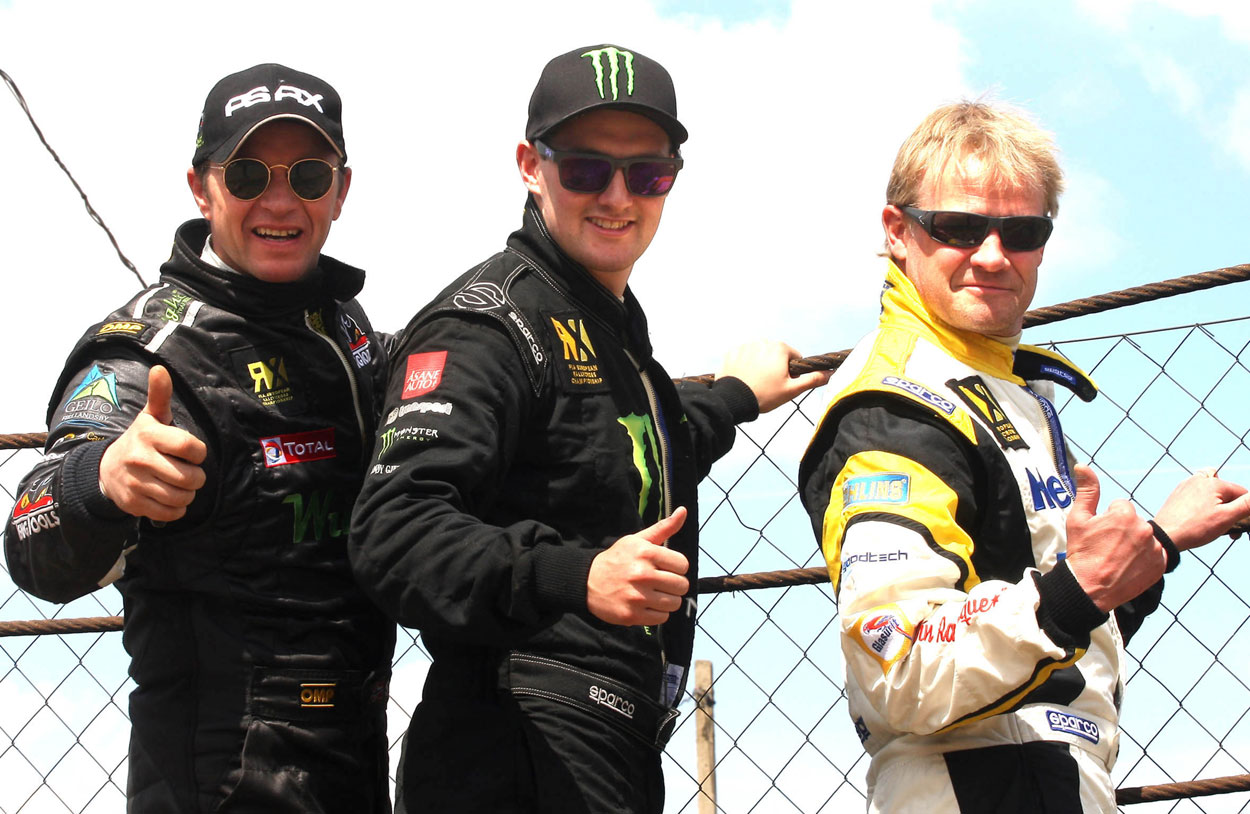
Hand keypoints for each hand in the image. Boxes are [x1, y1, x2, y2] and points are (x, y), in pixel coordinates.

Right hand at [99, 365, 207, 521]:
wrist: (106, 469)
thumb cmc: (140, 440)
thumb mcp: (150, 417)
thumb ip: (160, 395)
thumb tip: (160, 369)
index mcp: (149, 435)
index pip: (191, 448)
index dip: (199, 453)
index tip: (192, 452)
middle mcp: (140, 459)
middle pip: (190, 477)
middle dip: (197, 477)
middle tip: (189, 472)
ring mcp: (136, 483)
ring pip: (181, 497)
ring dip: (188, 494)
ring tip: (181, 485)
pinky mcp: (134, 504)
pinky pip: (170, 513)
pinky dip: (177, 509)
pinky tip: (172, 498)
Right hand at [587, 507, 689, 625]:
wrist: (587, 581)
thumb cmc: (617, 559)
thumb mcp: (637, 540)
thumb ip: (663, 527)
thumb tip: (683, 511)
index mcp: (646, 553)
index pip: (683, 565)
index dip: (677, 567)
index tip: (665, 568)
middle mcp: (642, 574)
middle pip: (681, 586)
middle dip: (674, 585)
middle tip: (660, 583)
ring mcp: (637, 596)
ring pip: (674, 604)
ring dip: (667, 600)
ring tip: (654, 594)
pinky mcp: (632, 615)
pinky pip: (662, 618)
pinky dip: (657, 613)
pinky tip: (646, 605)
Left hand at [717, 340, 830, 413]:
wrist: (733, 401)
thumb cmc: (765, 396)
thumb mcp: (791, 390)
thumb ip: (812, 379)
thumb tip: (831, 373)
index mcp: (779, 348)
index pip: (794, 356)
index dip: (792, 371)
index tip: (783, 383)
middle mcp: (762, 341)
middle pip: (776, 354)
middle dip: (775, 366)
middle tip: (768, 385)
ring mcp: (745, 345)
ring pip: (760, 354)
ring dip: (760, 364)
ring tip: (755, 382)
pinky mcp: (732, 352)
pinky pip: (743, 356)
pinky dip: (745, 365)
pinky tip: (744, 377)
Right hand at [1064, 464, 1161, 612]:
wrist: (1089, 588)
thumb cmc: (1081, 552)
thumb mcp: (1078, 519)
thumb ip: (1087, 491)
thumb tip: (1083, 466)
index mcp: (1125, 514)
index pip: (1121, 507)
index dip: (1108, 521)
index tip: (1101, 536)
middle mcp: (1144, 528)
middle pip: (1134, 522)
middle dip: (1123, 531)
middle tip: (1108, 548)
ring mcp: (1154, 547)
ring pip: (1145, 537)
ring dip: (1135, 544)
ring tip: (1119, 558)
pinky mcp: (1160, 563)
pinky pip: (1155, 553)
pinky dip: (1145, 558)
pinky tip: (1130, 566)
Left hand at [1152, 467, 1249, 550]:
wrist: (1164, 536)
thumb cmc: (1196, 528)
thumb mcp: (1227, 517)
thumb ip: (1247, 505)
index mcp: (1213, 482)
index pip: (1242, 493)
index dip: (1245, 511)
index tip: (1240, 527)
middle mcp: (1199, 479)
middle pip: (1226, 494)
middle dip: (1231, 512)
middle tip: (1230, 532)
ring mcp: (1186, 486)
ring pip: (1213, 496)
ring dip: (1219, 510)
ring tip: (1215, 527)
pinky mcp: (1178, 495)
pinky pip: (1199, 498)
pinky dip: (1205, 508)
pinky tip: (1202, 522)